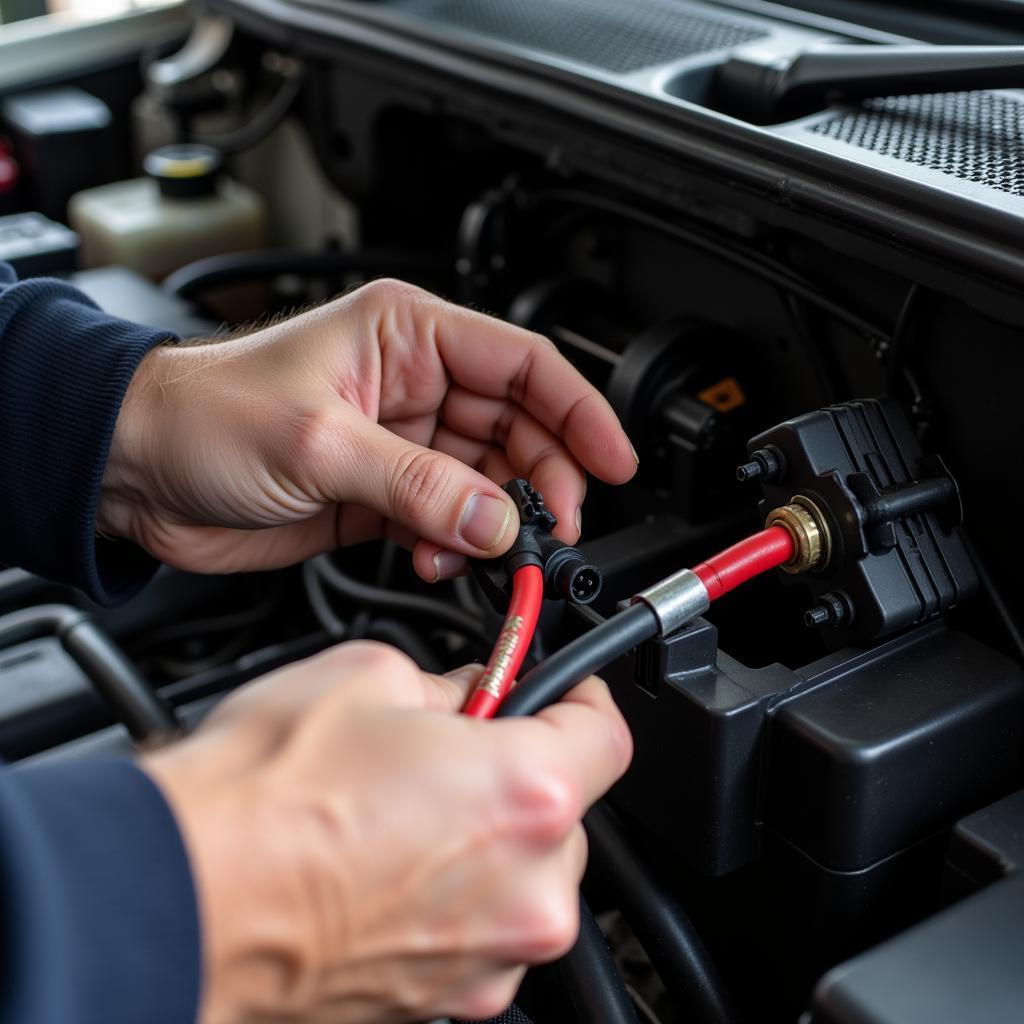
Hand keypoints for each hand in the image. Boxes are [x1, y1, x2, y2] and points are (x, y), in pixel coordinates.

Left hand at [101, 279, 636, 579]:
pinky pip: (449, 520)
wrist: (136, 471)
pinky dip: (455, 545)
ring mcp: (401, 442)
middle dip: (541, 481)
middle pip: (518, 430)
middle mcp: (413, 384)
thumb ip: (419, 484)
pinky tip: (437, 557)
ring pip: (487, 482)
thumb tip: (497, 520)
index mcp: (408, 335)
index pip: (524, 365)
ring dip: (494, 522)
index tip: (614, 461)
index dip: (579, 411)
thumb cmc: (203, 415)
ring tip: (481, 549)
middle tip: (548, 529)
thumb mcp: (321, 442)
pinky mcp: (382, 494)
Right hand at [143, 642, 631, 1023]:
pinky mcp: (447, 1002)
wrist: (179, 901)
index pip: (607, 733)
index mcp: (525, 795)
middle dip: (521, 769)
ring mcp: (489, 960)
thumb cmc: (261, 799)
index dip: (583, 698)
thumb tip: (470, 695)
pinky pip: (479, 926)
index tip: (561, 690)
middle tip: (456, 746)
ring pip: (524, 873)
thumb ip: (450, 684)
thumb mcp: (369, 676)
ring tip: (402, 810)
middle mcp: (526, 891)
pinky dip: (455, 893)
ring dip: (486, 836)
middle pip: (566, 810)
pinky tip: (386, 863)